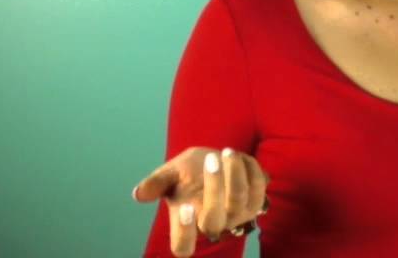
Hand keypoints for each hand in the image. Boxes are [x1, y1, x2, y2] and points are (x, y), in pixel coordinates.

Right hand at [132, 146, 270, 256]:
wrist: (214, 162)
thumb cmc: (187, 172)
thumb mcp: (170, 173)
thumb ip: (157, 183)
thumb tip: (139, 194)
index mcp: (186, 222)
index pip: (183, 247)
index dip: (184, 233)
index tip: (184, 207)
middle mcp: (212, 224)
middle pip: (214, 221)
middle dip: (214, 188)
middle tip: (210, 159)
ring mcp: (236, 215)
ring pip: (239, 200)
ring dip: (234, 173)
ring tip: (225, 151)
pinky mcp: (255, 202)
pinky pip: (258, 187)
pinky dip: (250, 168)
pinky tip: (239, 156)